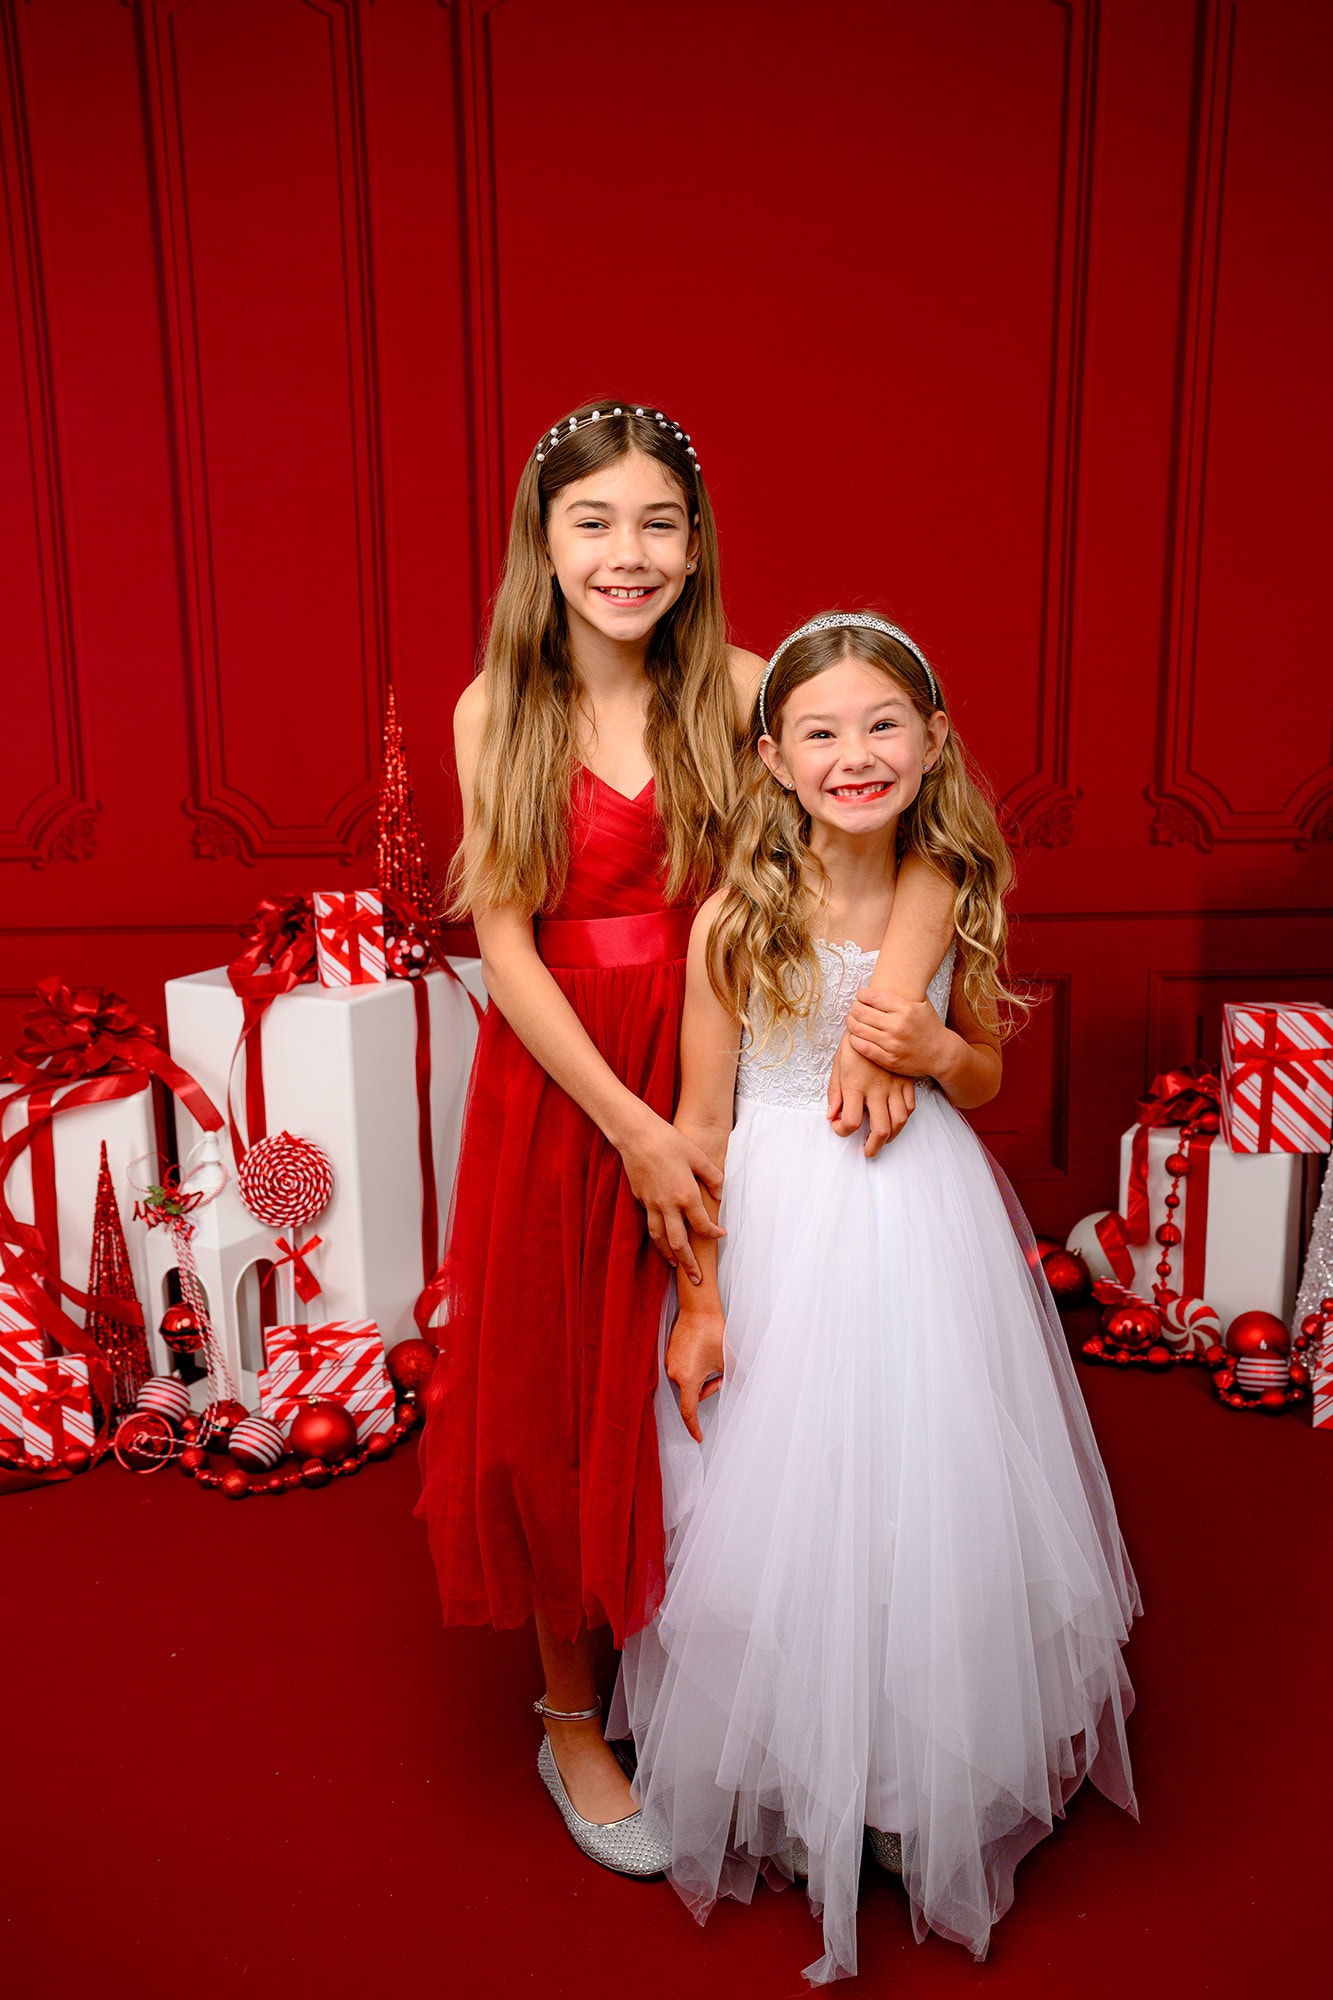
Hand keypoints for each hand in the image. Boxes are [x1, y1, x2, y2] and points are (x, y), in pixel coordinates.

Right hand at [617, 1109, 723, 1282]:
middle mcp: (668, 1205)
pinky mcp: (640, 1200)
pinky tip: (661, 1240)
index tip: (721, 1234)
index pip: (702, 1225)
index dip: (714, 1233)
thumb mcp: (698, 1156)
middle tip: (696, 1279)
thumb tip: (719, 1192)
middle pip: (678, 1243)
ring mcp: (651, 1204)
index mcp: (686, 1195)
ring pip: (659, 1239)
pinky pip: (650, 1224)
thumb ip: (712, 1176)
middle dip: (688, 1264)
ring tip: (675, 1266)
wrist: (637, 1136)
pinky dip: (657, 1237)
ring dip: (668, 1255)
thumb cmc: (670, 1142)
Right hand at [665, 1306, 725, 1441]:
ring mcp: (670, 1362)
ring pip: (687, 1382)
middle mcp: (675, 1373)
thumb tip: (744, 1389)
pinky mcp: (670, 1353)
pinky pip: (682, 1370)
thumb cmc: (712, 1333)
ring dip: (701, 1379)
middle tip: (721, 1375)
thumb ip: (734, 1379)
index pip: (689, 1411)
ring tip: (713, 1361)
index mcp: (688, 1379)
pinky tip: (703, 1354)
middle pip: (691, 1395)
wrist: (699, 1310)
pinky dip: (694, 1369)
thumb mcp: (727, 1361)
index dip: (694, 1426)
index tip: (698, 1437)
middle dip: (708, 1389)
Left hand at [827, 1034, 916, 1157]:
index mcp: (855, 1085)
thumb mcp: (838, 1063)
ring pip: (899, 1122)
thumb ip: (835, 1092)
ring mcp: (894, 1086)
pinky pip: (910, 1107)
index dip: (842, 1131)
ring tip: (881, 1139)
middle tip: (867, 1151)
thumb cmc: (854, 1043)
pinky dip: (903, 1119)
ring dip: (891, 1136)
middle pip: (880, 1130)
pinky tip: (894, 1119)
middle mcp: (876, 1089)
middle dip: (873, 1147)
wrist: (879, 1022)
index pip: (850, 1122)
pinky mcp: (906, 1082)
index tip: (839, 1127)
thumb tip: (831, 1116)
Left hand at [845, 989, 948, 1077]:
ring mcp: (893, 1044)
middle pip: (861, 1012)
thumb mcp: (921, 1004)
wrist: (941, 1054)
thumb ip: (903, 993)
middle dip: (854, 1007)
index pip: (873, 996)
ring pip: (858, 1029)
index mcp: (906, 1009)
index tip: (861, 995)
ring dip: (851, 1022)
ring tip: (852, 1019)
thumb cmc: (929, 1026)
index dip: (862, 994)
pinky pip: (862, 1047)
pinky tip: (855, 1035)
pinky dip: (854, 1039)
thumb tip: (884, 975)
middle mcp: (898, 1025)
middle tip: (855, 1007)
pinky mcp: (889, 1059)